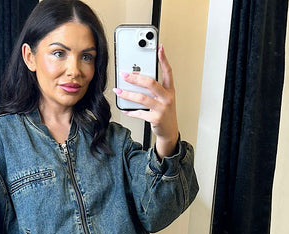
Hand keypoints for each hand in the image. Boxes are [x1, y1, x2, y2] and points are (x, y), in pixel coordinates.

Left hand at [114, 44, 178, 158]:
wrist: (169, 131)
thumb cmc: (165, 113)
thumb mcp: (164, 99)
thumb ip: (154, 89)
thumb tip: (137, 79)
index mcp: (169, 90)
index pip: (167, 72)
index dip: (164, 59)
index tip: (159, 48)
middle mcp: (167, 98)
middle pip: (150, 83)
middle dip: (136, 78)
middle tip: (124, 74)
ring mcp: (162, 109)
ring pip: (142, 98)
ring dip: (128, 94)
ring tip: (118, 91)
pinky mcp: (155, 119)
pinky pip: (140, 113)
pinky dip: (130, 111)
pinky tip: (124, 109)